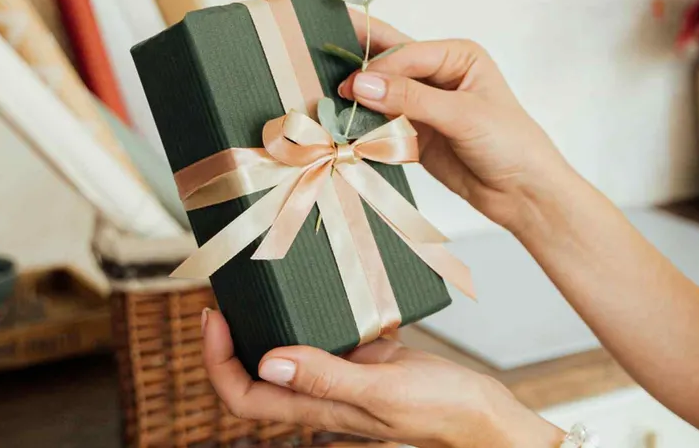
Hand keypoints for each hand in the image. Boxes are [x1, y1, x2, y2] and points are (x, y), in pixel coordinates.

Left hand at [202, 308, 561, 447]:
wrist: (483, 413)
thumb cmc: (441, 410)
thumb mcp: (383, 390)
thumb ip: (327, 377)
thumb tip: (269, 362)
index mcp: (317, 408)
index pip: (243, 396)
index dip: (217, 362)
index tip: (215, 318)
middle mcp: (322, 394)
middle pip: (255, 375)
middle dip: (231, 339)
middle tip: (225, 295)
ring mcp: (343, 377)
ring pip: (288, 353)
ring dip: (269, 324)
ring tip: (262, 283)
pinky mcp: (366, 360)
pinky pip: (327, 338)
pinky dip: (315, 315)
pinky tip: (323, 286)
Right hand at [300, 0, 585, 233]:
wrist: (524, 194)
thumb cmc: (511, 144)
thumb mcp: (464, 116)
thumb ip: (412, 99)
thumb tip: (360, 82)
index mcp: (456, 55)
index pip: (403, 53)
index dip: (374, 67)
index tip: (348, 86)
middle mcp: (437, 74)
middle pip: (383, 57)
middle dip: (345, 46)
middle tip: (300, 24)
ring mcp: (422, 104)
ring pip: (375, 92)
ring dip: (346, 91)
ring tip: (303, 77)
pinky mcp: (413, 134)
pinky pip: (377, 123)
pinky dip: (356, 124)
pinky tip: (329, 118)